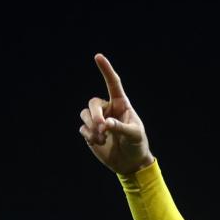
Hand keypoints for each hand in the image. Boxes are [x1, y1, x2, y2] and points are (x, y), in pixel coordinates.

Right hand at [79, 54, 153, 174]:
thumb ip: (121, 128)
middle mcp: (108, 109)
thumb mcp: (135, 135)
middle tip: (102, 127)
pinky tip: (98, 142)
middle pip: (93, 102)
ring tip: (102, 138)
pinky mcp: (90, 132)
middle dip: (95, 115)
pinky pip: (82, 128)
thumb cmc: (137, 145)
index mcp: (121, 104)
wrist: (130, 163)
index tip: (98, 56)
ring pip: (85, 115)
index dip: (106, 70)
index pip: (113, 84)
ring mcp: (98, 121)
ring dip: (91, 127)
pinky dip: (89, 135)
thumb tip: (105, 123)